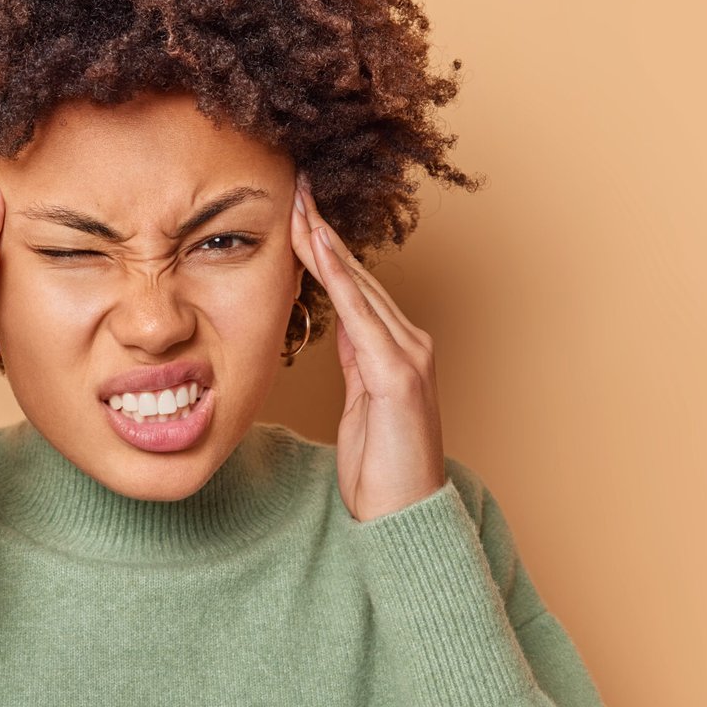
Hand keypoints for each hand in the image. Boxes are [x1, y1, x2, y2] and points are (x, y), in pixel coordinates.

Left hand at [289, 172, 447, 522]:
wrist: (404, 517)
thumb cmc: (382, 470)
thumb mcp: (359, 408)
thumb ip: (356, 365)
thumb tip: (342, 331)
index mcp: (395, 351)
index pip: (355, 289)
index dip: (328, 250)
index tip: (301, 214)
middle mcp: (409, 344)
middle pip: (358, 277)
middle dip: (325, 233)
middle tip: (296, 189)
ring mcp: (409, 357)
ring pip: (360, 288)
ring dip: (328, 246)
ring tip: (300, 208)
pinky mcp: (400, 376)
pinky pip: (363, 318)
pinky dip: (341, 282)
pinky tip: (322, 254)